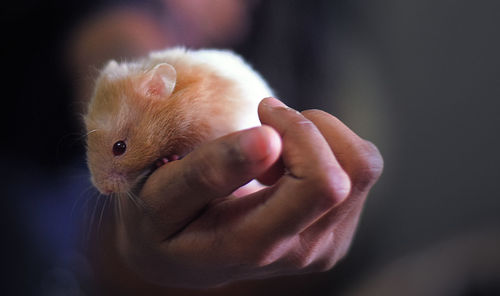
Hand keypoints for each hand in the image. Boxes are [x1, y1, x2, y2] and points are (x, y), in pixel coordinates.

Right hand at [114, 97, 382, 288]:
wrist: (186, 257)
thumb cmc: (166, 220)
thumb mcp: (164, 196)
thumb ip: (209, 170)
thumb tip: (269, 138)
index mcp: (257, 245)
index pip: (317, 185)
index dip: (298, 133)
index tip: (262, 114)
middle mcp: (303, 252)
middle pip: (352, 171)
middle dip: (309, 128)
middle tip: (265, 123)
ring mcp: (327, 244)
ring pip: (364, 165)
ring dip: (320, 136)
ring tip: (275, 147)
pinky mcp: (340, 230)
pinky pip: (361, 168)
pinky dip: (329, 148)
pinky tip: (288, 162)